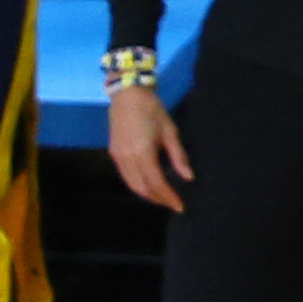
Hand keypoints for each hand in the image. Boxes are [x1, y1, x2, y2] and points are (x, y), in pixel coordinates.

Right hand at [106, 83, 187, 211]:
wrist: (128, 95)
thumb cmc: (152, 110)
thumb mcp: (170, 131)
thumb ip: (178, 156)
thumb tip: (188, 177)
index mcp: (144, 153)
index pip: (157, 183)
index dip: (168, 197)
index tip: (179, 206)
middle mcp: (128, 159)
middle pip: (142, 188)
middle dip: (157, 199)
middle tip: (171, 203)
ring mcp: (118, 157)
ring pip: (132, 185)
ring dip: (146, 194)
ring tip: (161, 197)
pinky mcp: (114, 154)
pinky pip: (125, 176)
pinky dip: (137, 185)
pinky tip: (147, 184)